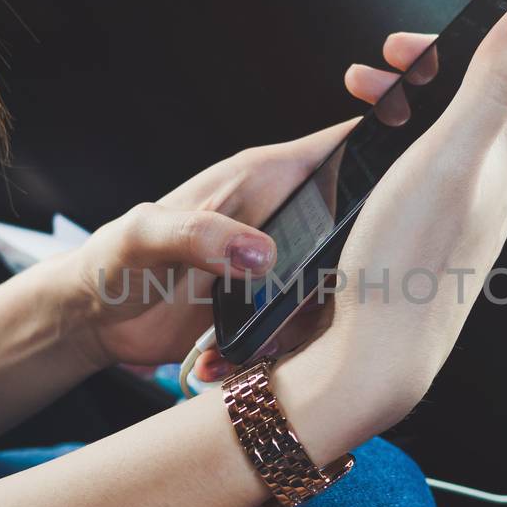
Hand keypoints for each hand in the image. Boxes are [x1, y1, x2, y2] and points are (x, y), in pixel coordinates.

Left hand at [45, 119, 357, 369]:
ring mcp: (283, 266)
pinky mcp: (274, 310)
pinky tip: (221, 362)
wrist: (92, 319)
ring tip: (242, 348)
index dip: (387, 145)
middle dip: (355, 275)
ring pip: (341, 293)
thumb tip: (263, 255)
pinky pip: (306, 334)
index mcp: (263, 177)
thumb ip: (200, 236)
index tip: (414, 179)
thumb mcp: (145, 238)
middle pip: (361, 232)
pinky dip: (274, 356)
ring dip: (302, 330)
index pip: (343, 144)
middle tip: (309, 307)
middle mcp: (284, 217)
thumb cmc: (111, 260)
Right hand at [267, 0, 506, 451]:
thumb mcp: (447, 160)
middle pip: (504, 74)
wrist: (378, 358)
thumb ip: (495, 86)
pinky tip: (372, 139)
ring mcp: (475, 199)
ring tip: (363, 89)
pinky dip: (409, 123)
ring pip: (464, 113)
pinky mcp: (443, 222)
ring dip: (421, 82)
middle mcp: (503, 169)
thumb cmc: (404, 261)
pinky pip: (439, 148)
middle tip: (394, 49)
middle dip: (453, 38)